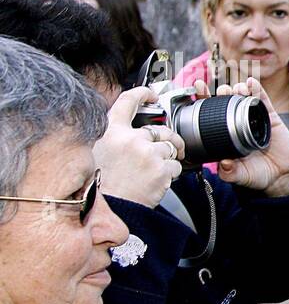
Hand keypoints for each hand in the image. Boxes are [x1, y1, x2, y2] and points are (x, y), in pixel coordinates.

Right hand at [94, 86, 184, 206]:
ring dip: (168, 159)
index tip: (151, 94)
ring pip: (170, 149)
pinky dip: (171, 173)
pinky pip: (176, 166)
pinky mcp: (161, 170)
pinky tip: (157, 181)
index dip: (142, 93)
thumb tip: (131, 132)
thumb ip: (115, 138)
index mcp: (112, 131)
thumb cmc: (100, 185)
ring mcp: (148, 153)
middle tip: (170, 148)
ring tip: (154, 172)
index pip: (127, 101)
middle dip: (168, 140)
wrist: (107, 210)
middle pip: (161, 130)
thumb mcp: (97, 152)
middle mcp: (131, 139)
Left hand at [198, 77, 288, 196]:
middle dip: (223, 92)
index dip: (204, 100)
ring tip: (237, 89)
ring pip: (244, 98)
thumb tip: (224, 164)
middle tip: (223, 91)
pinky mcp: (270, 118)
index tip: (198, 87)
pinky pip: (263, 101)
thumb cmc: (258, 174)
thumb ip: (231, 173)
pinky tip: (252, 83)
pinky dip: (257, 90)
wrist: (281, 175)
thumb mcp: (241, 176)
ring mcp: (254, 119)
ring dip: (238, 89)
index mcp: (227, 135)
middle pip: (227, 101)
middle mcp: (239, 124)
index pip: (212, 114)